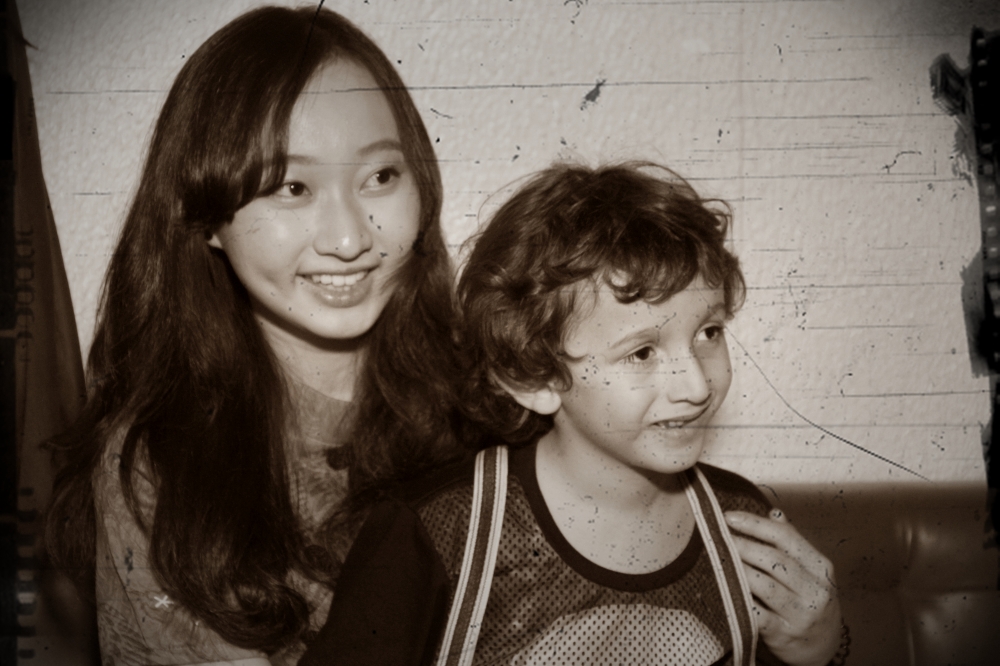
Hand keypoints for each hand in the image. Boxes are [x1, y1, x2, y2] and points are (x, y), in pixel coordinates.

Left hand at [724, 509, 841, 665]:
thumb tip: (774, 513)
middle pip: (775, 560)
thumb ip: (792, 544)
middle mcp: (815, 590)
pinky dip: (739, 599)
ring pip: (765, 585)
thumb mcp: (811, 572)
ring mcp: (800, 614)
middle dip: (743, 544)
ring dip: (738, 569)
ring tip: (718, 557)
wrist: (823, 647)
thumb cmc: (809, 602)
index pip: (786, 538)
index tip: (729, 516)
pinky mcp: (784, 634)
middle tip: (718, 535)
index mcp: (820, 568)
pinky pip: (757, 614)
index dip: (755, 524)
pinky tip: (723, 587)